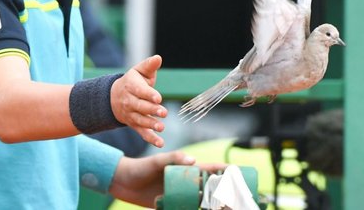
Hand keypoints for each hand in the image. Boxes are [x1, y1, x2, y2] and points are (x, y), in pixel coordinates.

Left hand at [109, 150, 226, 207]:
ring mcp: (179, 194)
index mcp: (185, 169)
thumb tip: (193, 160)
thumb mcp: (157, 161)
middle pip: (210, 187)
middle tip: (237, 197)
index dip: (225, 170)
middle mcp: (185, 181)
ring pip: (202, 200)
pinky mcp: (171, 205)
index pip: (210, 169)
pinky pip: (187, 209)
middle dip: (224, 191)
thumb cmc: (141, 168)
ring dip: (213, 204)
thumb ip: (173, 159)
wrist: (124, 182)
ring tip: (226, 208)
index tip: (239, 172)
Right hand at [111, 55, 165, 146]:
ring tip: (161, 127)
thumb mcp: (139, 71)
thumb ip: (149, 65)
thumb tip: (158, 58)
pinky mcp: (134, 124)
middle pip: (140, 106)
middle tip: (164, 112)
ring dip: (151, 124)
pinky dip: (150, 138)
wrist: (114, 97)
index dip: (149, 94)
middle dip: (152, 110)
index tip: (158, 97)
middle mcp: (129, 101)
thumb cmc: (133, 81)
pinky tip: (160, 143)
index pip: (140, 91)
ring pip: (140, 120)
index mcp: (131, 86)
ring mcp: (131, 114)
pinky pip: (142, 132)